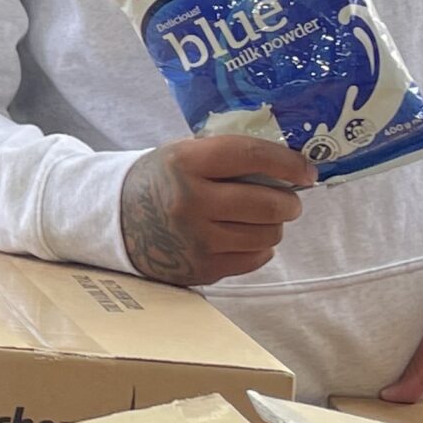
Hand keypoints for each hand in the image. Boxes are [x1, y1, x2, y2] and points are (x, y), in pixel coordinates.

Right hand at [118, 135, 313, 285]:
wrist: (116, 219)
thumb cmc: (161, 180)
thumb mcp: (183, 153)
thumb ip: (227, 155)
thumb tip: (287, 164)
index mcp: (184, 163)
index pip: (250, 156)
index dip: (287, 163)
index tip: (307, 170)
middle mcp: (189, 201)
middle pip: (267, 203)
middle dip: (289, 201)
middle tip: (288, 199)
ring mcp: (196, 239)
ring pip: (267, 234)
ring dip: (273, 225)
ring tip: (259, 218)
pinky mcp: (201, 269)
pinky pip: (255, 258)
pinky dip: (258, 247)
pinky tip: (243, 236)